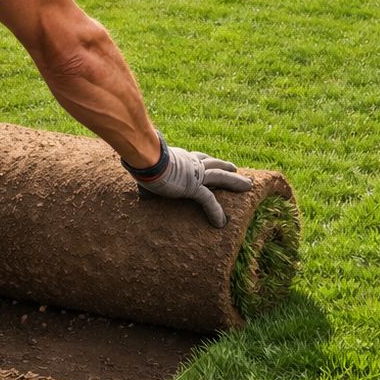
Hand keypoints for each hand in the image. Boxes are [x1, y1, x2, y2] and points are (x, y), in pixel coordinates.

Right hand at [127, 135, 252, 227]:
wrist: (146, 159)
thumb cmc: (141, 160)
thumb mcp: (143, 163)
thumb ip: (142, 170)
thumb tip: (132, 176)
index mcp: (180, 157)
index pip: (197, 157)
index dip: (205, 159)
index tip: (210, 161)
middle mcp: (191, 163)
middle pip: (213, 163)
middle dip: (225, 166)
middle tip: (235, 169)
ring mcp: (194, 174)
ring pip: (220, 177)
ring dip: (235, 181)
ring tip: (247, 185)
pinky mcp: (193, 187)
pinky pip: (209, 200)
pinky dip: (216, 211)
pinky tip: (221, 222)